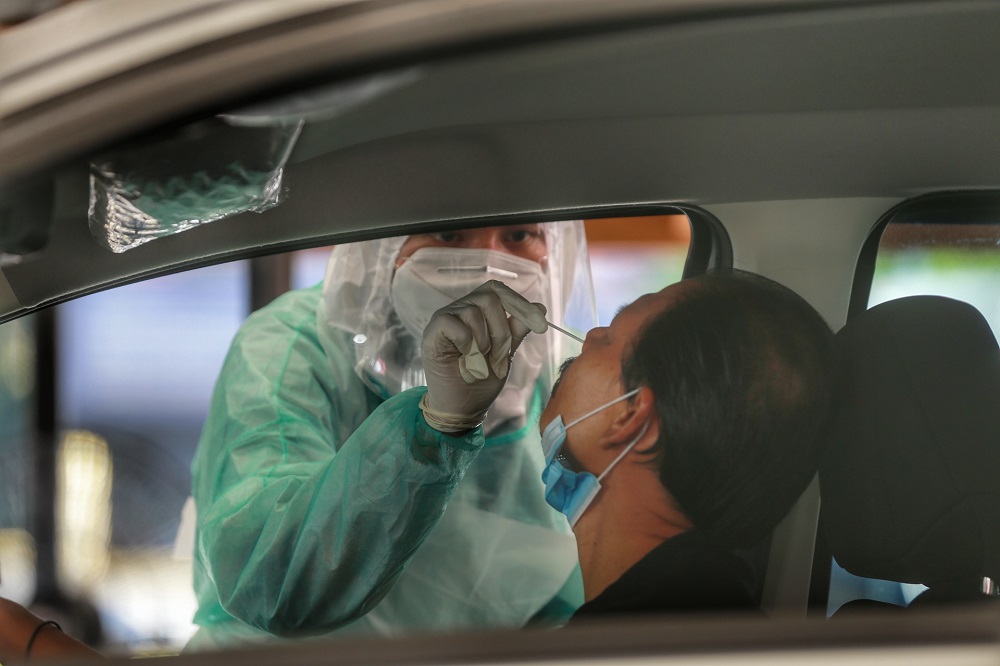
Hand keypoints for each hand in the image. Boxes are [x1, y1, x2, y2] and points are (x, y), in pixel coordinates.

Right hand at [420, 280, 546, 432]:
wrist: (462, 407)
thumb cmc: (482, 379)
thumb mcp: (505, 352)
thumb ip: (517, 329)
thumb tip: (539, 307)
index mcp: (479, 311)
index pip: (498, 290)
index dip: (520, 303)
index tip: (541, 326)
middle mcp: (460, 309)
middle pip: (489, 298)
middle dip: (501, 331)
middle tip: (499, 356)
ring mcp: (445, 318)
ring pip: (473, 312)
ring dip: (484, 342)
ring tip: (480, 362)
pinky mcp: (432, 331)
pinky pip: (453, 324)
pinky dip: (466, 343)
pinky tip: (465, 359)